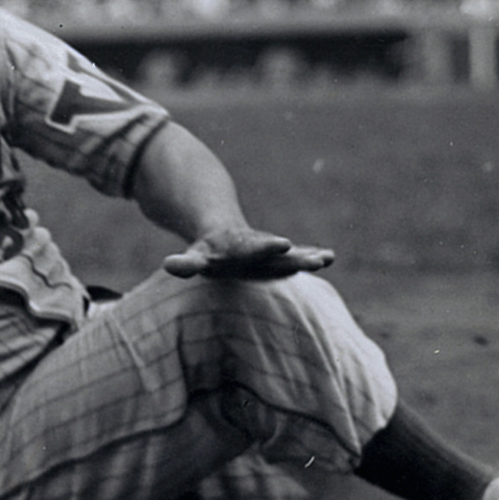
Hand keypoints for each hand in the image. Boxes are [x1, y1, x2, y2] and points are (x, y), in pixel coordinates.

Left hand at [162, 228, 335, 279]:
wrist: (226, 235)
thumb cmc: (210, 252)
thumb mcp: (196, 256)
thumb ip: (186, 262)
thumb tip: (168, 264)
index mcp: (241, 247)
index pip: (254, 248)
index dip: (267, 246)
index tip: (284, 242)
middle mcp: (260, 248)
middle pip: (279, 254)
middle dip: (296, 256)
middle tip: (315, 259)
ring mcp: (272, 253)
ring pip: (292, 256)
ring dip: (308, 258)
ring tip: (327, 258)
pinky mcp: (281, 258)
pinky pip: (298, 258)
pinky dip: (312, 257)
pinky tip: (329, 257)